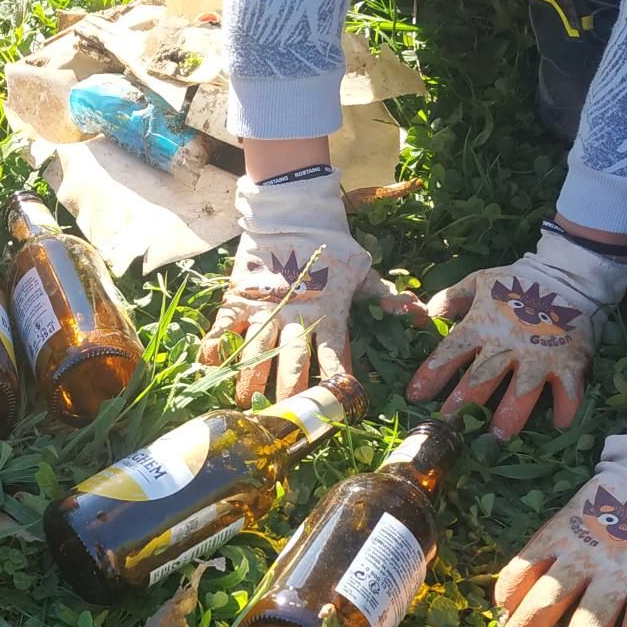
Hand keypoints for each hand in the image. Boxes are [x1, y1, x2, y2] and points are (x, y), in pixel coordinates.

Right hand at [199, 171, 419, 403]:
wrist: (292, 208)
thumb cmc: (331, 245)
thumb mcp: (362, 270)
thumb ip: (385, 294)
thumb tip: (419, 312)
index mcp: (328, 310)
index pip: (334, 352)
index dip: (336, 378)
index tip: (339, 404)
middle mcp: (296, 314)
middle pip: (292, 360)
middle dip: (289, 391)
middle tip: (284, 418)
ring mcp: (266, 305)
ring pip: (257, 349)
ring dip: (249, 379)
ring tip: (244, 403)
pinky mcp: (241, 295)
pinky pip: (225, 324)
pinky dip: (215, 345)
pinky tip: (207, 367)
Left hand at [407, 225, 626, 438]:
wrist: (567, 271)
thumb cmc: (518, 279)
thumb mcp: (479, 281)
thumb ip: (450, 299)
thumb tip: (424, 315)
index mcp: (481, 326)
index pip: (449, 354)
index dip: (430, 375)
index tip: (415, 396)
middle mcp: (507, 345)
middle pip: (480, 380)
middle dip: (462, 403)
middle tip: (448, 425)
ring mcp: (539, 355)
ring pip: (521, 392)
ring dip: (510, 416)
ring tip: (498, 435)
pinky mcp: (568, 360)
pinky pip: (567, 389)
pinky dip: (565, 408)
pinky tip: (559, 425)